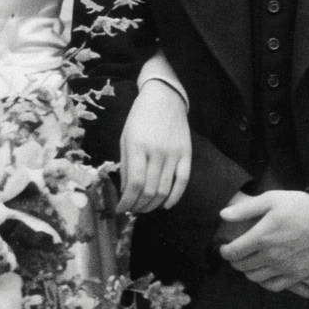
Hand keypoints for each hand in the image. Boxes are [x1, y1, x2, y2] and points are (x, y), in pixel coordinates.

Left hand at [117, 79, 191, 213]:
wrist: (164, 98)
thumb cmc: (140, 118)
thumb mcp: (125, 138)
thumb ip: (125, 166)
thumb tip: (125, 192)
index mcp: (137, 146)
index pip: (134, 183)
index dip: (127, 201)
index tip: (121, 209)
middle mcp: (157, 151)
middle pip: (149, 190)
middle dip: (138, 206)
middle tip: (132, 211)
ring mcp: (174, 153)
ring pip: (164, 189)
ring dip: (153, 204)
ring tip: (144, 209)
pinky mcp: (187, 153)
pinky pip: (183, 181)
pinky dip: (175, 197)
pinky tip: (166, 205)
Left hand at [217, 190, 308, 290]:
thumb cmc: (302, 206)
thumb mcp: (272, 199)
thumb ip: (245, 209)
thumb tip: (222, 215)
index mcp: (261, 237)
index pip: (232, 253)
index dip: (225, 251)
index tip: (226, 247)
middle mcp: (271, 256)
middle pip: (241, 266)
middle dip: (236, 260)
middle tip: (238, 253)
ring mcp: (284, 267)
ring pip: (255, 278)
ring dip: (249, 271)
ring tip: (252, 261)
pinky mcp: (298, 274)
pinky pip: (274, 286)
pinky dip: (265, 281)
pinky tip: (266, 272)